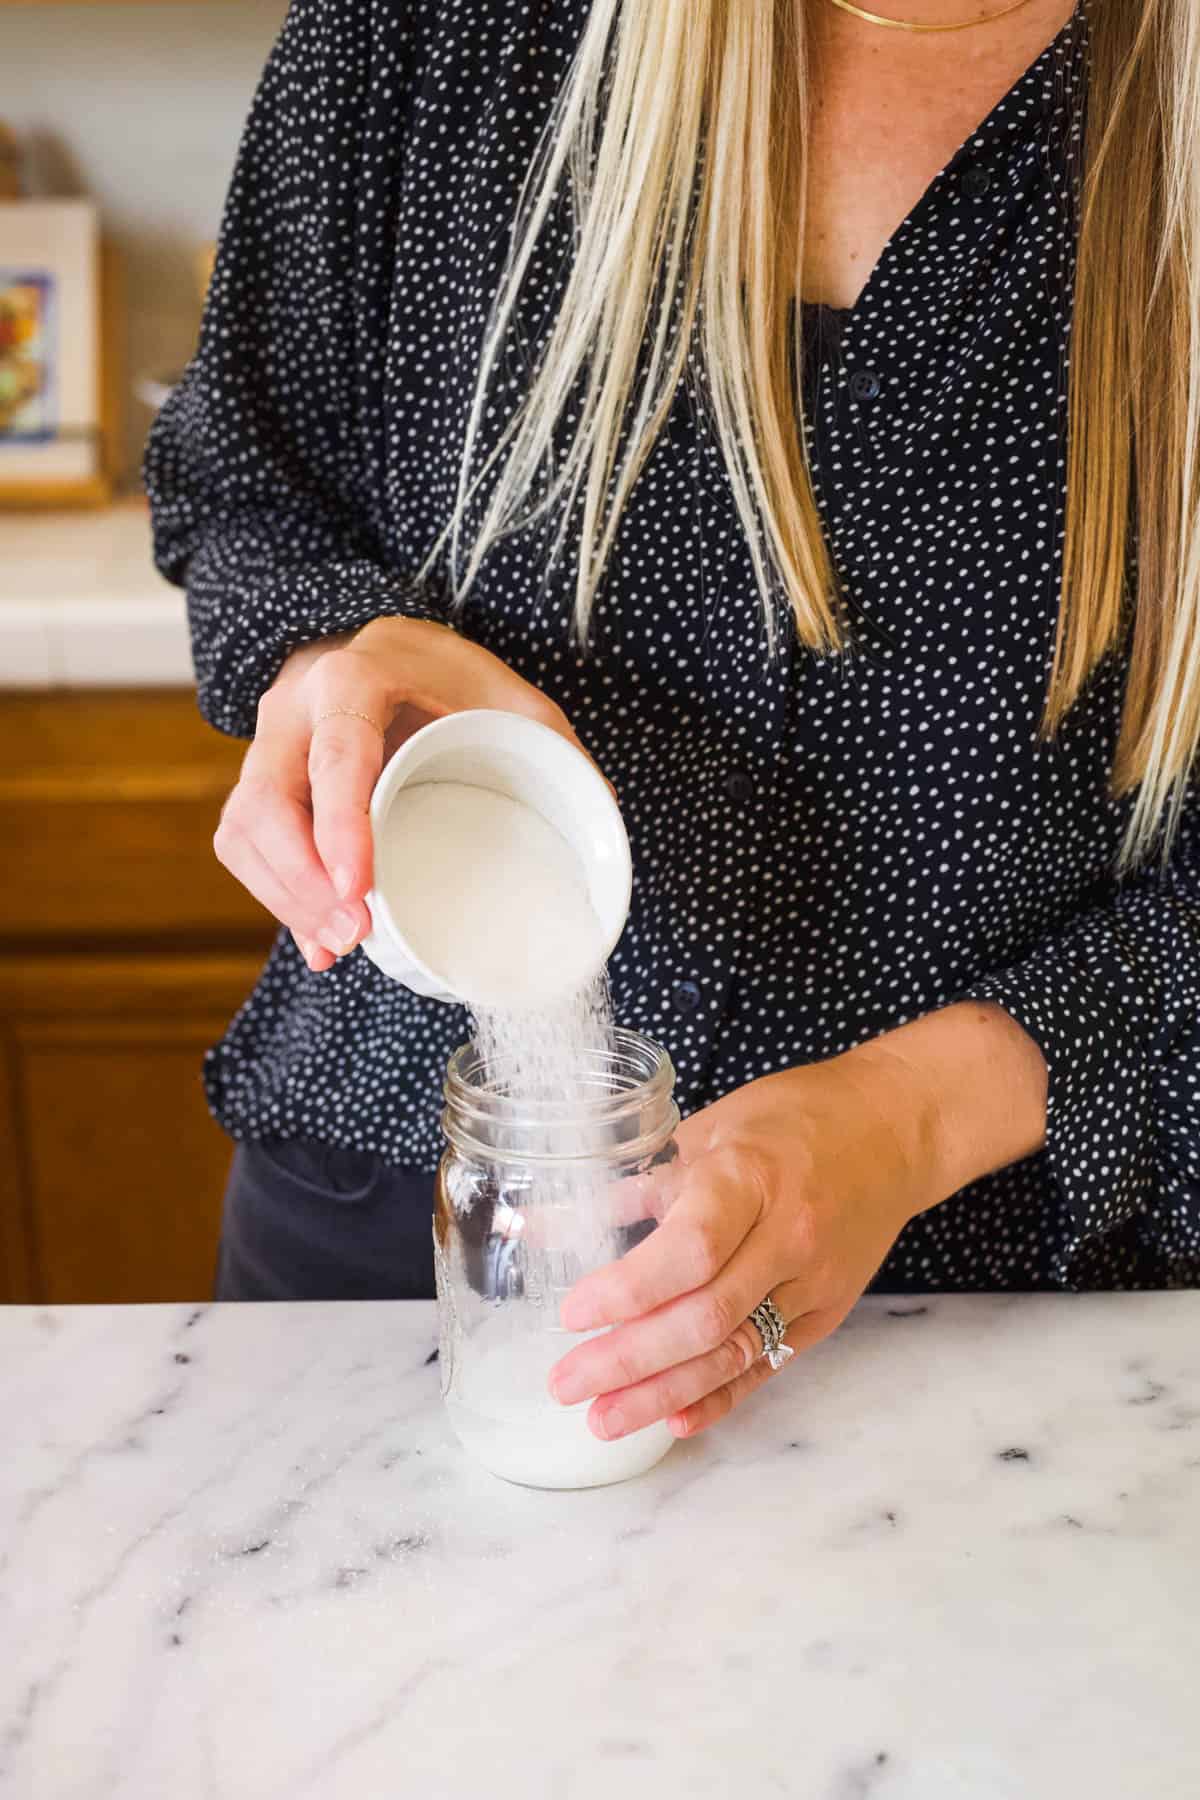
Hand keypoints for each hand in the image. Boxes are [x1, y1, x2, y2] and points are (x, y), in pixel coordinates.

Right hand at [213, 617, 590, 970]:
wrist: (384, 647)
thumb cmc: (450, 677)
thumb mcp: (512, 697)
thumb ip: (552, 752)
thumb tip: (600, 823)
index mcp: (355, 676)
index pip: (336, 751)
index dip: (340, 824)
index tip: (360, 888)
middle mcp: (295, 708)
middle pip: (270, 802)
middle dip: (304, 880)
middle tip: (355, 934)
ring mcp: (268, 746)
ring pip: (246, 830)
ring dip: (287, 897)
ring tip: (340, 946)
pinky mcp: (261, 783)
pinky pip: (246, 845)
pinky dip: (278, 898)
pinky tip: (318, 941)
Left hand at [547, 1004, 1046, 1439]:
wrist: (895, 1129)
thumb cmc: (792, 1118)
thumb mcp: (708, 1131)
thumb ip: (631, 1187)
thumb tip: (539, 1225)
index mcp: (750, 1178)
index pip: (689, 1251)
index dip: (628, 1291)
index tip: (572, 1313)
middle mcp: (786, 1237)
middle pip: (705, 1316)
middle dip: (629, 1359)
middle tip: (565, 1384)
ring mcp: (813, 1281)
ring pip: (733, 1352)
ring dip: (663, 1393)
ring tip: (603, 1420)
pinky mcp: (826, 1312)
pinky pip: (767, 1363)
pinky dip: (720, 1397)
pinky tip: (674, 1421)